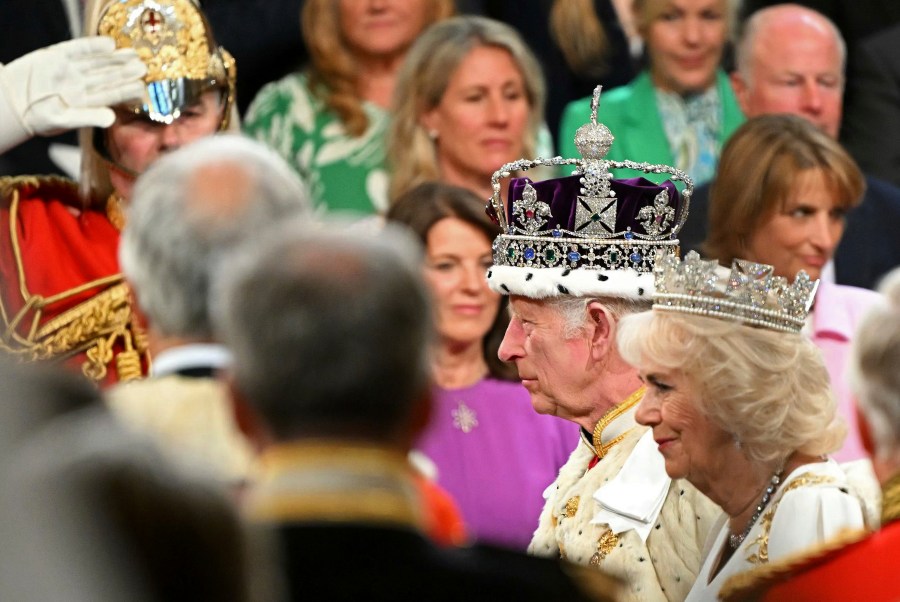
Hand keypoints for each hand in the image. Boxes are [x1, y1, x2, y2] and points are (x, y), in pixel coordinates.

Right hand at [0, 37, 146, 152]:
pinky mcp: (58, 55)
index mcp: (87, 101)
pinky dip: (92, 46)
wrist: (11, 102)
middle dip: (126, 71)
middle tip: (144, 66)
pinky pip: (78, 48)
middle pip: (109, 76)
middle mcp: (83, 84)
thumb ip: (88, 117)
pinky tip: (109, 44)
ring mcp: (71, 69)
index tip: (143, 86)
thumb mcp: (62, 120)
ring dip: (115, 58)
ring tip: (132, 54)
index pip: (112, 94)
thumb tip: (112, 119)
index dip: (127, 89)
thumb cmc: (37, 116)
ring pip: (98, 62)